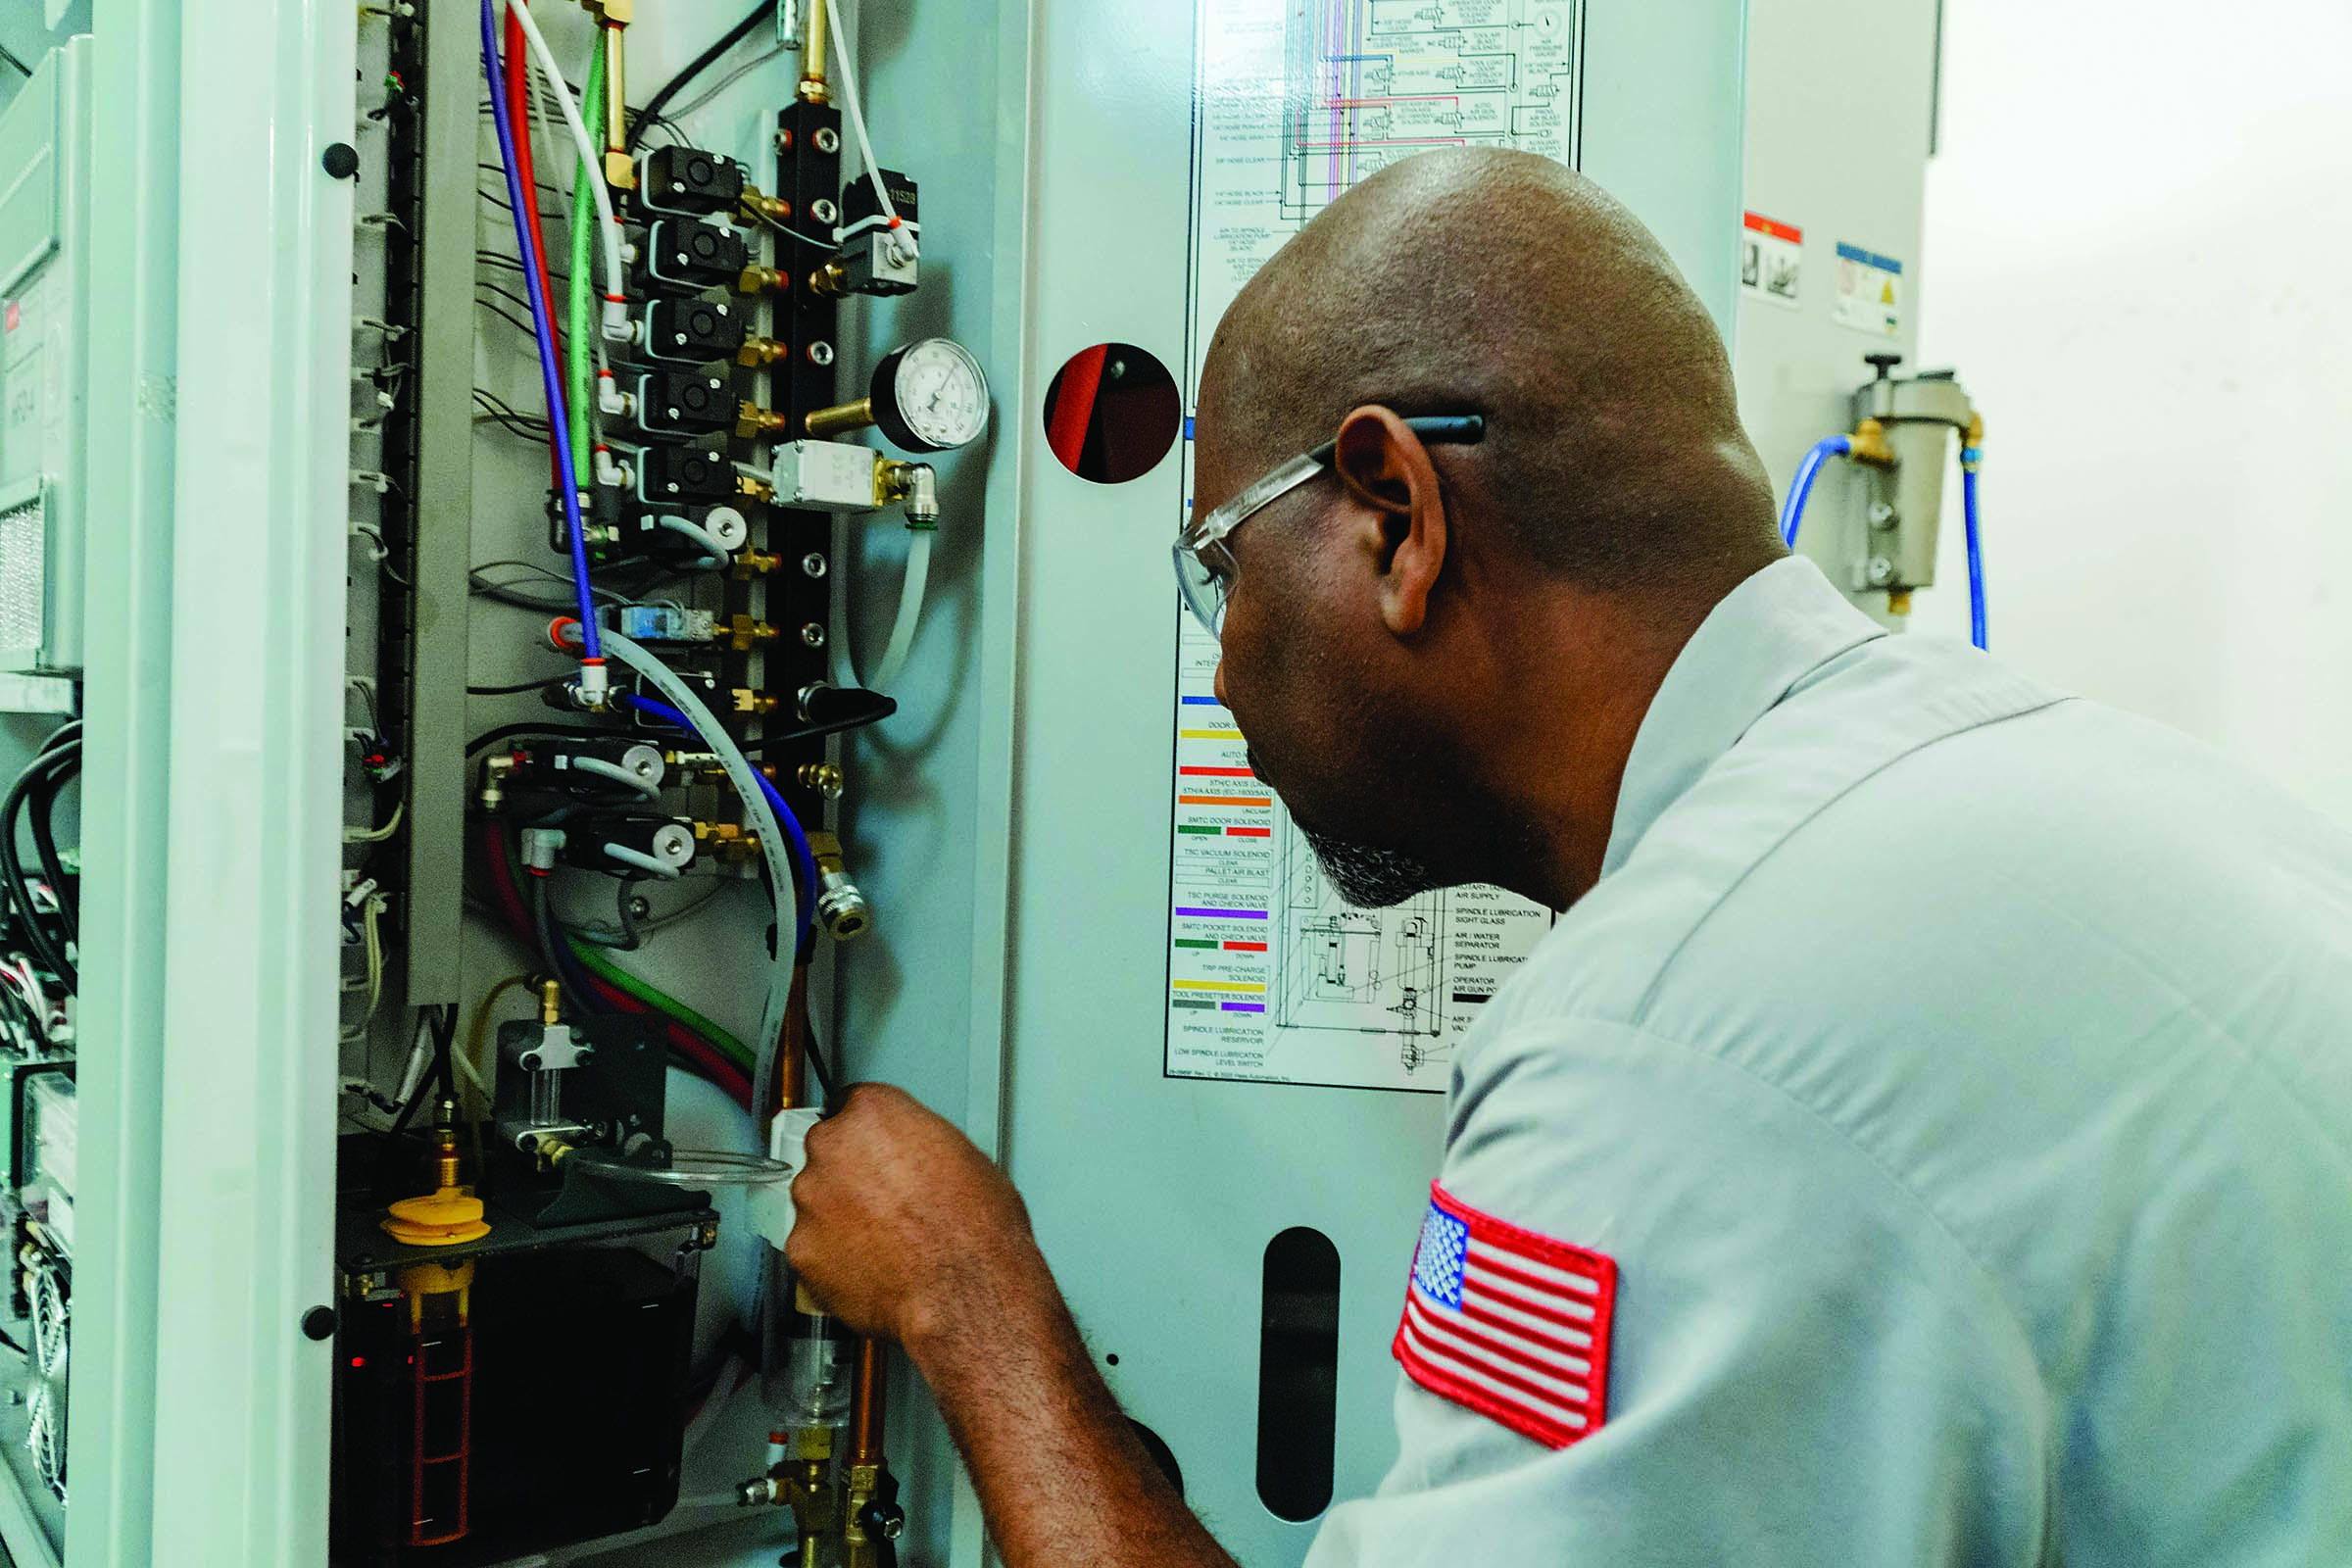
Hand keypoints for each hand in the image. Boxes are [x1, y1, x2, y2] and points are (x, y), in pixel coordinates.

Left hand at [785, 1083, 1041, 1349]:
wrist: (963, 1290)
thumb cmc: (974, 1228)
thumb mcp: (965, 1158)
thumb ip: (921, 1145)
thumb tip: (920, 1160)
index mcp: (872, 1112)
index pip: (850, 1104)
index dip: (867, 1131)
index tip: (874, 1148)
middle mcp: (832, 1147)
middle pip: (827, 1151)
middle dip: (849, 1173)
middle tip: (885, 1200)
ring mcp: (811, 1200)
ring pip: (816, 1202)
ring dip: (838, 1217)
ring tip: (882, 1241)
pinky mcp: (801, 1250)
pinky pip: (812, 1248)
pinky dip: (832, 1259)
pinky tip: (869, 1268)